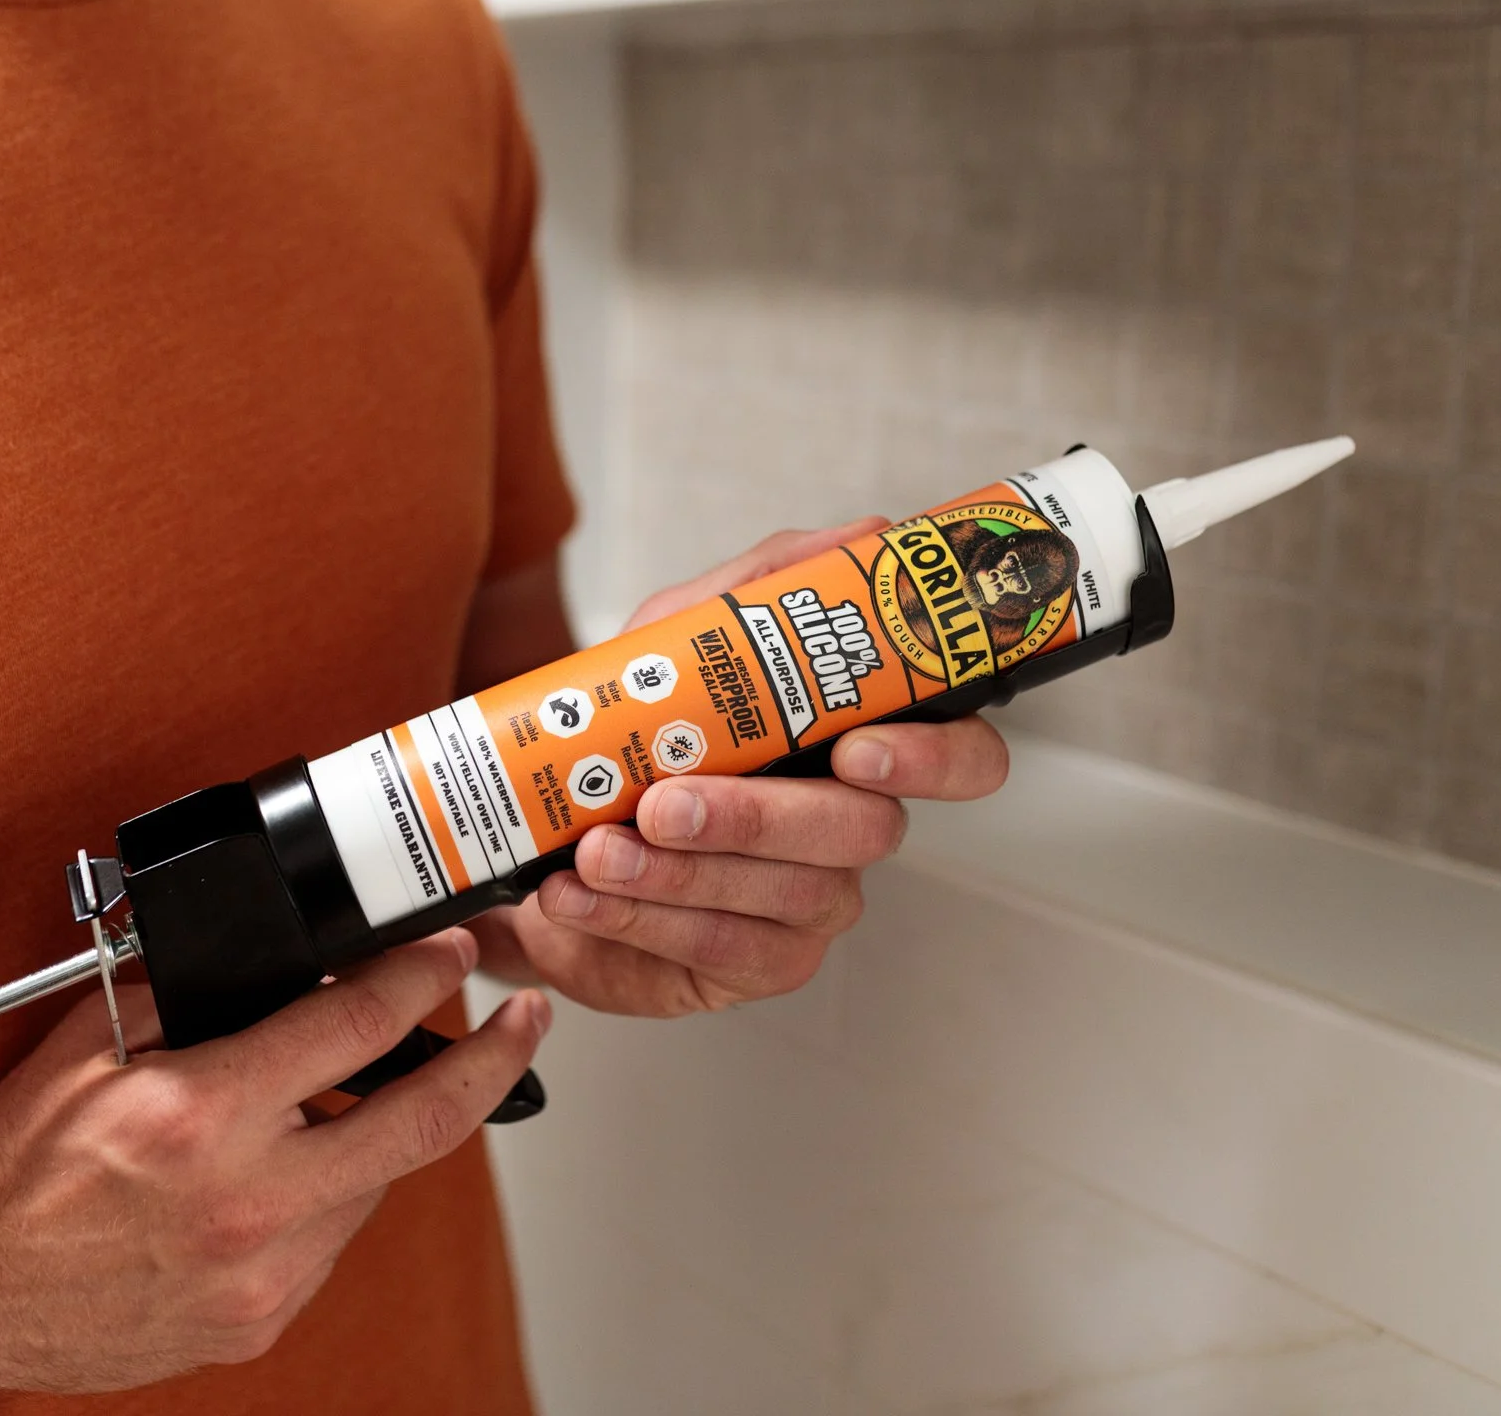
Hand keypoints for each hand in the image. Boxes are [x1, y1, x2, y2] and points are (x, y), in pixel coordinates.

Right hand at [0, 931, 547, 1395]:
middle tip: (526, 1022)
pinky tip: (294, 1169)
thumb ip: (196, 989)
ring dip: (383, 1133)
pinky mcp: (256, 1321)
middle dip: (495, 1061)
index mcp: (202, 1115)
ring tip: (355, 1097)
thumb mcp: (97, 1040)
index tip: (453, 950)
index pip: (360, 1026)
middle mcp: (245, 1202)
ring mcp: (259, 1274)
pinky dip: (330, 1194)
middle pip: (423, 1122)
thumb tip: (281, 954)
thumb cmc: (15, 1165)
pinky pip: (332, 1240)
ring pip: (377, 1184)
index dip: (424, 975)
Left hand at [477, 523, 1009, 1016]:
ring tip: (598, 850)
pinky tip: (583, 897)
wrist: (539, 837)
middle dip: (757, 817)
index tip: (858, 750)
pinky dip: (645, 920)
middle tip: (666, 802)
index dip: (933, 759)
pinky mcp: (762, 963)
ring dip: (682, 872)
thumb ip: (762, 592)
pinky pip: (728, 949)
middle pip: (863, 832)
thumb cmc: (631, 736)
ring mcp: (816, 902)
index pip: (961, 755)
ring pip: (789, 894)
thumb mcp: (674, 640)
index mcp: (858, 744)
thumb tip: (869, 537)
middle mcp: (853, 826)